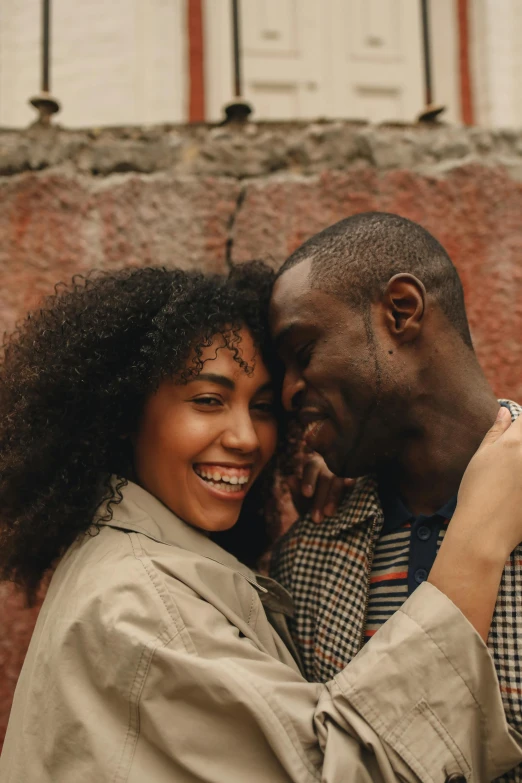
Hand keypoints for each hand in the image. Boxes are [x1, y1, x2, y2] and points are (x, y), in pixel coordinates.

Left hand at [287, 451, 354, 523]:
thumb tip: (290, 479)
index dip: (309, 480)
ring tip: (329, 514)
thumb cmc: (312, 504)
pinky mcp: (355, 480)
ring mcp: (344, 471)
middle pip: (325, 478)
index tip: (306, 493)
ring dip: (333, 497)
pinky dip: (350, 482)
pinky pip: (353, 480)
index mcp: (314, 465)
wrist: (328, 514)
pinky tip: (350, 483)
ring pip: (339, 481)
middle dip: (320, 498)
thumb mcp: (302, 500)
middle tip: (316, 518)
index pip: (311, 469)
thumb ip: (297, 491)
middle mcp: (330, 465)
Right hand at [452, 406, 521, 560]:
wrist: (484, 531)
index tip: (515, 434)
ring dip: (519, 466)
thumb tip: (504, 410)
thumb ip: (496, 432)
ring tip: (509, 481)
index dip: (521, 424)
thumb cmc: (476, 492)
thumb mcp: (481, 458)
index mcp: (515, 443)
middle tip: (508, 468)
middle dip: (519, 447)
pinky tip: (514, 493)